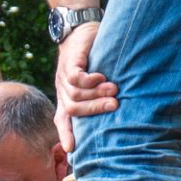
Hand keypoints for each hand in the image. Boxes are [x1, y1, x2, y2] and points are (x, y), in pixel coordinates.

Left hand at [52, 23, 116, 150]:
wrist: (79, 31)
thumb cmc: (89, 59)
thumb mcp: (91, 81)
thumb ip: (96, 96)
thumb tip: (118, 111)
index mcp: (66, 98)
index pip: (62, 119)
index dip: (66, 134)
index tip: (71, 149)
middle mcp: (63, 91)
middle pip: (74, 110)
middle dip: (94, 109)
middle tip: (114, 105)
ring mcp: (63, 77)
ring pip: (75, 95)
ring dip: (96, 94)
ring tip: (113, 89)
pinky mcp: (69, 63)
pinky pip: (75, 78)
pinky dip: (89, 80)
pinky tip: (100, 76)